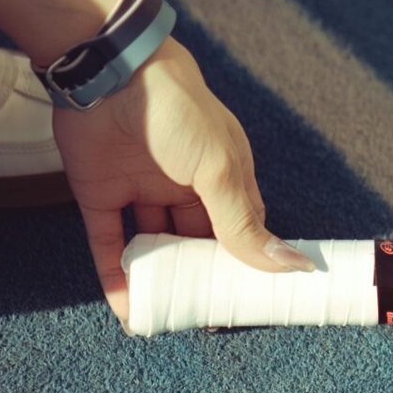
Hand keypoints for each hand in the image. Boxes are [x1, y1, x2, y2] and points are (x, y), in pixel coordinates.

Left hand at [52, 35, 309, 323]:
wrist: (110, 72)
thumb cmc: (179, 111)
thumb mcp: (219, 170)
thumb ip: (244, 223)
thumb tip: (291, 266)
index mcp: (223, 174)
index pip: (241, 228)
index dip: (247, 263)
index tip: (251, 301)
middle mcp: (184, 185)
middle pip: (196, 242)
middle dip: (201, 279)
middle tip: (206, 320)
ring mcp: (141, 189)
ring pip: (153, 247)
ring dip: (158, 281)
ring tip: (167, 320)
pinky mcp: (101, 193)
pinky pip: (108, 244)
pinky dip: (115, 278)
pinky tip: (126, 312)